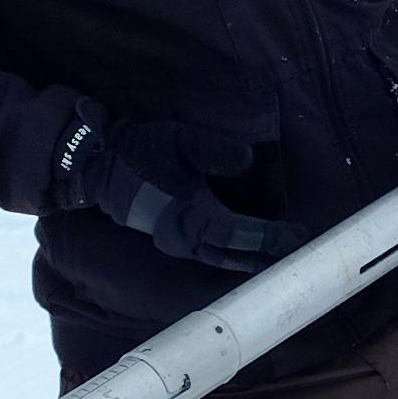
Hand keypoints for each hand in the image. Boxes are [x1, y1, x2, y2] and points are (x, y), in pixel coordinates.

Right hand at [54, 104, 301, 269]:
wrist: (100, 166)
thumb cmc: (143, 152)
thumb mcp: (182, 142)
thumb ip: (216, 151)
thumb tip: (247, 160)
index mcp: (194, 218)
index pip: (241, 234)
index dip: (270, 236)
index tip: (298, 236)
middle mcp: (186, 237)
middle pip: (234, 254)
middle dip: (265, 253)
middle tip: (296, 250)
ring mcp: (176, 241)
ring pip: (220, 256)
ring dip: (247, 256)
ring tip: (275, 253)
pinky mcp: (170, 236)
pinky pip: (207, 251)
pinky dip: (228, 251)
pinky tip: (242, 246)